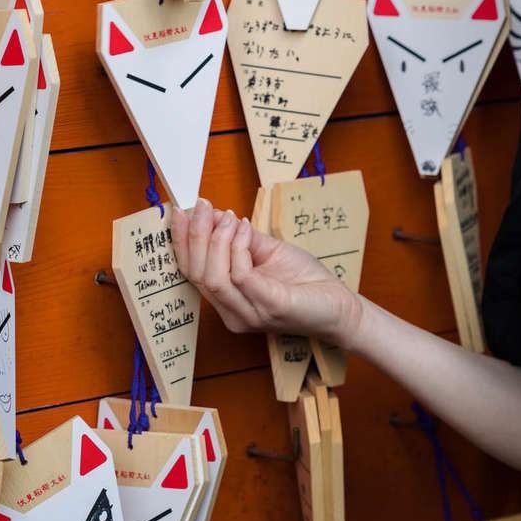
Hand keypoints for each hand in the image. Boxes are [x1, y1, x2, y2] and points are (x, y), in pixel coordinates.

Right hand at [168, 200, 362, 345]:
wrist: (339, 307)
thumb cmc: (305, 282)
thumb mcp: (268, 252)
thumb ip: (240, 238)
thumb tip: (216, 214)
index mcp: (227, 302)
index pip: (191, 272)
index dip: (182, 241)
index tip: (181, 210)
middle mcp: (232, 313)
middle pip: (197, 274)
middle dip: (196, 235)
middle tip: (204, 206)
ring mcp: (250, 314)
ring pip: (214, 278)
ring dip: (217, 240)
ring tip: (230, 218)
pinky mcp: (270, 307)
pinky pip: (241, 276)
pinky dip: (239, 248)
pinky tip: (246, 230)